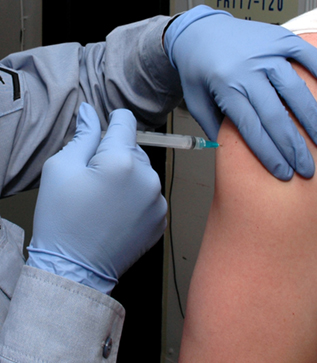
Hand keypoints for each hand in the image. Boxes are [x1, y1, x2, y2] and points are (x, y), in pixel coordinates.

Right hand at [27, 103, 166, 293]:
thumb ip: (83, 136)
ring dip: (128, 178)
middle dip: (115, 156)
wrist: (75, 270)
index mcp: (122, 161)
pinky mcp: (161, 219)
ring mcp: (158, 201)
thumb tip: (91, 113)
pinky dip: (136, 199)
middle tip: (93, 180)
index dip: (114, 120)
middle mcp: (149, 179)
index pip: (126, 123)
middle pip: (135, 150)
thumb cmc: (62, 220)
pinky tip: (116, 213)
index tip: (108, 125)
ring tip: (104, 201)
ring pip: (143, 174)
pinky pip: (150, 196)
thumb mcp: (61, 169)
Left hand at [164, 5, 316, 179]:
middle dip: (294, 148)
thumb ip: (215, 128)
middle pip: (277, 116)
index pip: (253, 129)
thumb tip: (234, 156)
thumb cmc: (199, 67)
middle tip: (308, 169)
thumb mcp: (196, 101)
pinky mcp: (282, 40)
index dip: (270, 154)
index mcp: (226, 86)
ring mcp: (268, 53)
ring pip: (297, 91)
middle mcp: (249, 69)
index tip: (284, 173)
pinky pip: (310, 57)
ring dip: (314, 121)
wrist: (200, 28)